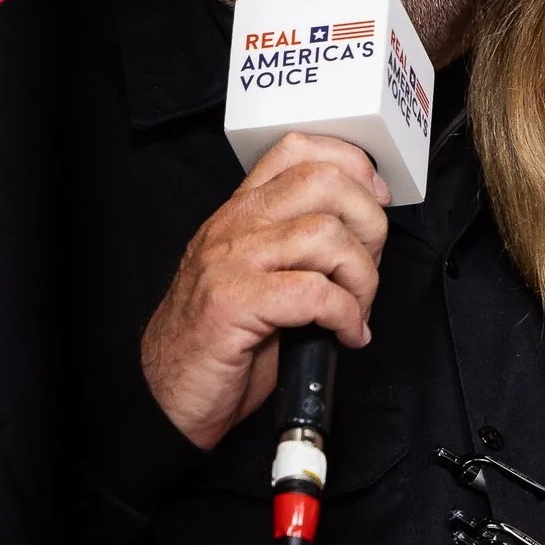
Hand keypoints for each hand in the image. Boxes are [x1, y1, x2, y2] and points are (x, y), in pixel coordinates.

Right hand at [141, 133, 388, 447]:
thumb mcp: (262, 278)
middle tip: (368, 271)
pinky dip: (346, 315)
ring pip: (325, 235)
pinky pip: (315, 293)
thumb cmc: (221, 342)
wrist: (168, 394)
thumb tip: (368, 238)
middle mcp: (233, 226)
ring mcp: (230, 262)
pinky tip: (345, 334)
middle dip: (369, 225)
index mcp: (241, 214)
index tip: (376, 201)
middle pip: (324, 183)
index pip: (297, 150)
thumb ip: (302, 248)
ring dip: (361, 278)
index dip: (351, 166)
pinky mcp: (231, 303)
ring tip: (356, 311)